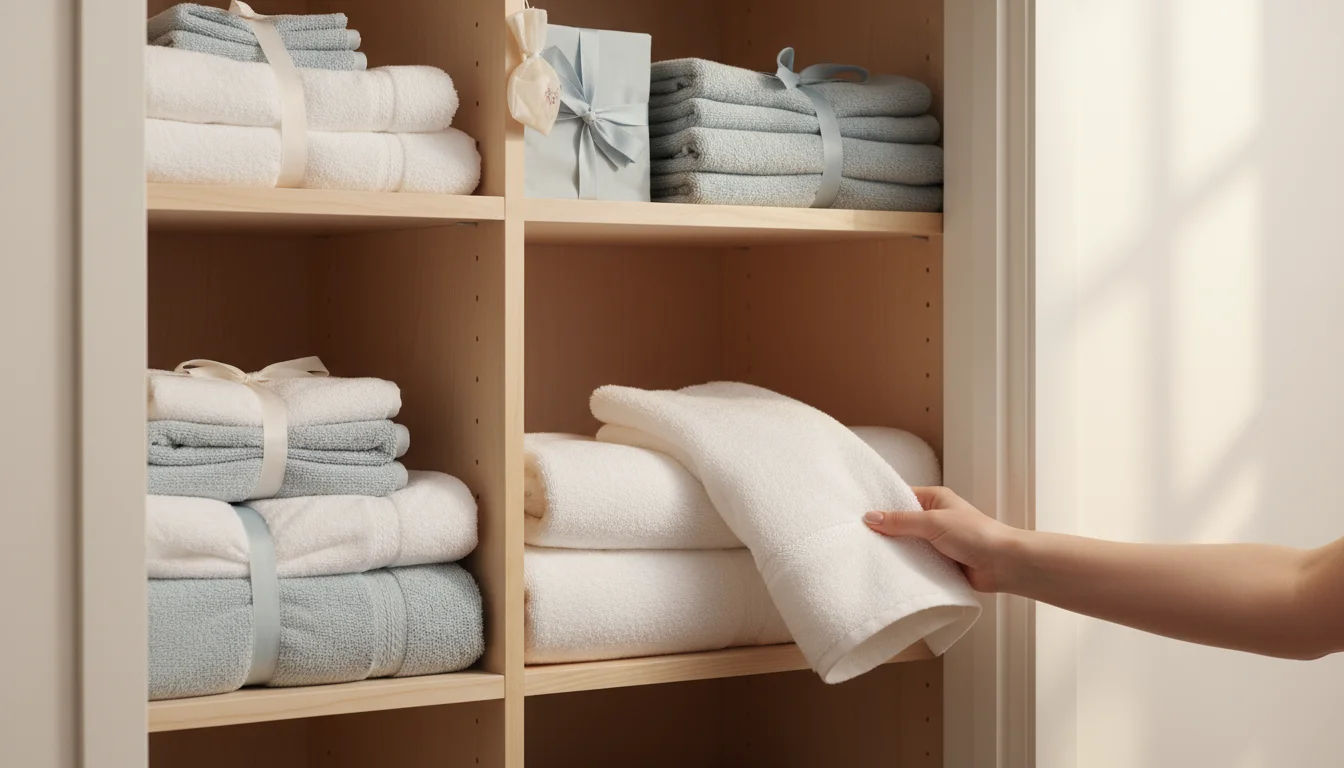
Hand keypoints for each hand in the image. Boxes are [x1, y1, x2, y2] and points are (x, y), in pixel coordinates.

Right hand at [864, 486, 1021, 592]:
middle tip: (857, 537)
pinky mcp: (940, 563)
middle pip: (902, 523)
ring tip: (867, 555)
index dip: (881, 505)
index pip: (901, 497)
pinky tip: (889, 572)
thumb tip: (870, 517)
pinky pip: (917, 563)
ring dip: (895, 551)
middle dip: (884, 531)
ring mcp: (937, 542)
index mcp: (935, 499)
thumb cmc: (976, 534)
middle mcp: (935, 518)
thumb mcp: (933, 522)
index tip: (858, 513)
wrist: (1004, 565)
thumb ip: (901, 521)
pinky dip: (906, 567)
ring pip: (908, 545)